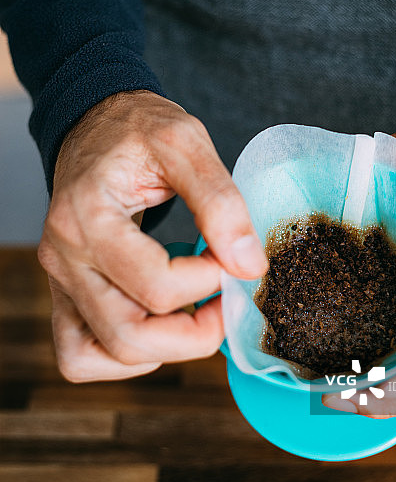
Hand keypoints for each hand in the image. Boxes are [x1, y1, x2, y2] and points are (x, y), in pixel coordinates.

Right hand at [38, 90, 267, 381]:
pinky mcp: (65, 294)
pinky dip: (124, 357)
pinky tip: (159, 323)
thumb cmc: (138, 130)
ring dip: (162, 349)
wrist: (96, 124)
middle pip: (128, 336)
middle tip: (227, 301)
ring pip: (101, 355)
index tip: (236, 254)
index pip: (156, 286)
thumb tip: (248, 265)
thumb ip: (220, 201)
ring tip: (195, 311)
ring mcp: (60, 280)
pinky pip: (80, 356)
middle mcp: (63, 256)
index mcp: (87, 216)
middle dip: (195, 334)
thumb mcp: (185, 142)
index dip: (211, 280)